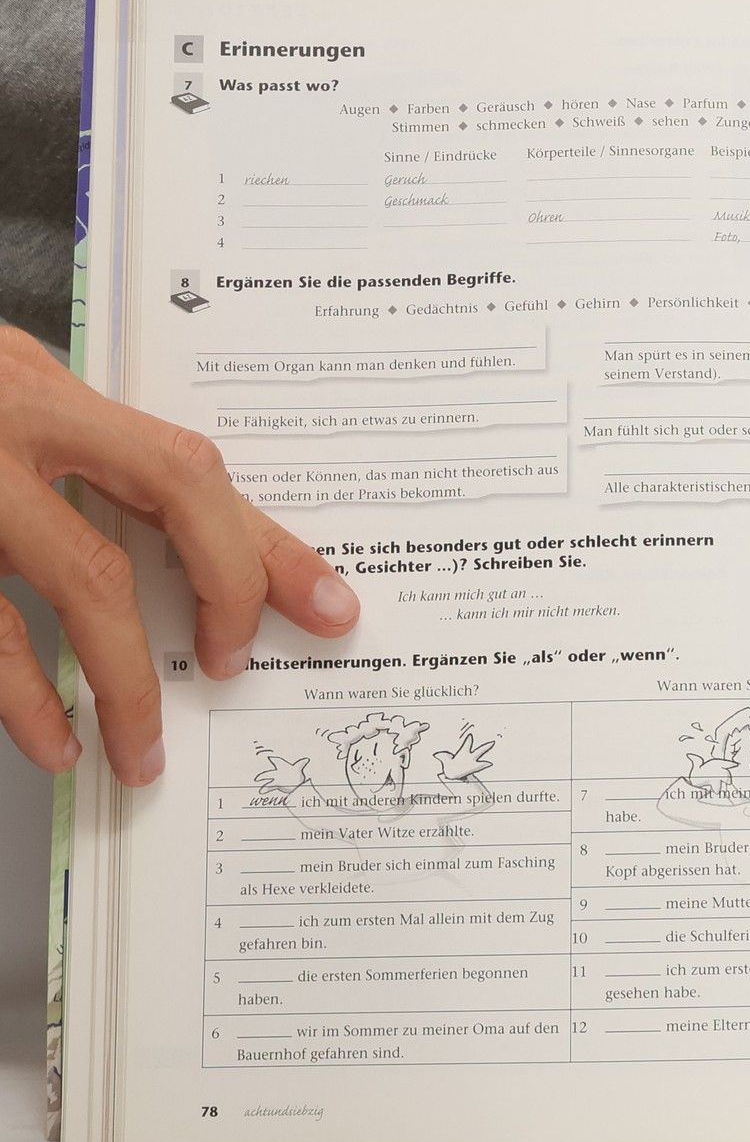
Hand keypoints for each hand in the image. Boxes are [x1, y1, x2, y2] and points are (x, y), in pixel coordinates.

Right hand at [0, 327, 358, 784]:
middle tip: (234, 666)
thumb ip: (70, 446)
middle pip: (169, 496)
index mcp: (46, 390)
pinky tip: (51, 739)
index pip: (192, 464)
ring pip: (77, 578)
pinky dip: (20, 694)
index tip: (326, 603)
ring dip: (123, 676)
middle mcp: (11, 424)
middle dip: (227, 587)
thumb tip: (184, 525)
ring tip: (141, 751)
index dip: (264, 538)